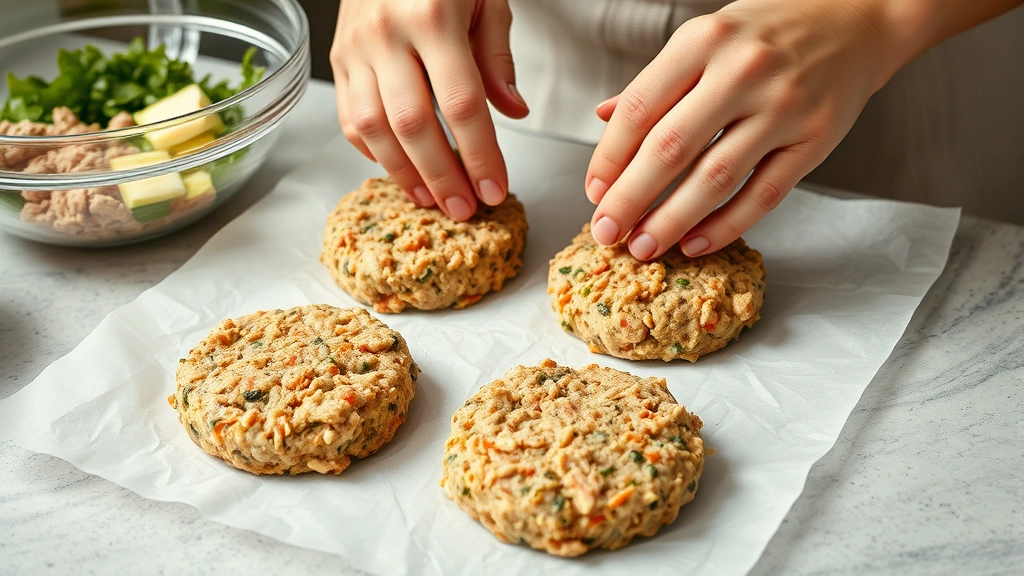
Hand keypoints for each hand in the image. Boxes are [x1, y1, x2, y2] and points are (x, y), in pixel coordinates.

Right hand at [331, 0, 528, 219]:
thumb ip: (497, 58)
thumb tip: (513, 113)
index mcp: (433, 16)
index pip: (461, 104)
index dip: (480, 154)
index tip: (496, 189)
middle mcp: (386, 33)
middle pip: (414, 124)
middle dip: (443, 176)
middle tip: (466, 209)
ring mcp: (354, 47)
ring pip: (373, 128)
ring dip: (405, 173)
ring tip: (434, 201)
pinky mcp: (336, 58)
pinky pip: (350, 117)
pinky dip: (372, 151)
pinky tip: (400, 171)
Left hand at [585, 0, 909, 259]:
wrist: (859, 16)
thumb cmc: (768, 30)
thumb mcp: (706, 38)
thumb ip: (657, 82)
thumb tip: (604, 117)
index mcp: (703, 40)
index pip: (640, 109)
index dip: (609, 158)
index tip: (594, 193)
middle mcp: (742, 70)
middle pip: (670, 149)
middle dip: (630, 199)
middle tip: (606, 232)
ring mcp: (783, 106)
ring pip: (715, 178)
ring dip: (672, 221)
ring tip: (644, 247)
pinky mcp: (816, 139)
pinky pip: (764, 194)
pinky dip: (726, 225)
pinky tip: (696, 242)